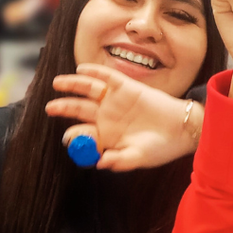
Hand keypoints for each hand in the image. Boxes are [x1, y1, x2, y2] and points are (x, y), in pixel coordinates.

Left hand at [46, 63, 201, 170]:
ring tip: (57, 83)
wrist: (183, 130)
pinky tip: (81, 69)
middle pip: (79, 110)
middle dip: (63, 108)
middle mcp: (107, 118)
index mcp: (106, 137)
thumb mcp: (139, 158)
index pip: (83, 135)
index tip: (68, 138)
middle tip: (49, 108)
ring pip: (89, 90)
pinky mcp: (127, 87)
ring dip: (72, 85)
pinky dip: (95, 72)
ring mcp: (115, 101)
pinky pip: (108, 77)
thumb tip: (100, 163)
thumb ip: (119, 161)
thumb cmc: (161, 148)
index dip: (74, 137)